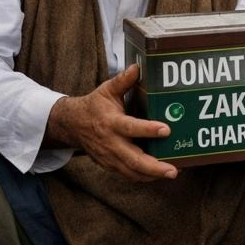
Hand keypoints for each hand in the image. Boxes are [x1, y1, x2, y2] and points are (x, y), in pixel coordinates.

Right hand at [45, 65, 177, 181]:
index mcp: (111, 123)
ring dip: (151, 175)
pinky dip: (142, 177)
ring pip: (130, 171)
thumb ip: (123, 80)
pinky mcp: (109, 165)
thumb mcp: (106, 90)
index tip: (166, 130)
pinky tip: (158, 176)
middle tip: (173, 170)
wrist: (71, 125)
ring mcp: (109, 157)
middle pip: (133, 158)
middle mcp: (110, 143)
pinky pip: (127, 174)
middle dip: (154, 166)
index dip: (148, 130)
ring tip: (171, 173)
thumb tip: (137, 67)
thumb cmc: (94, 106)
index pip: (131, 127)